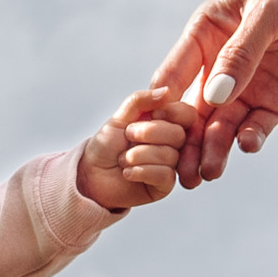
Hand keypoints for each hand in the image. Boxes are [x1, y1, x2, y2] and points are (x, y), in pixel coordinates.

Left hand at [77, 87, 198, 210]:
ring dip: (138, 155)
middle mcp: (171, 143)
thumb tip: (167, 91)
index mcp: (165, 123)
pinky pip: (165, 175)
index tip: (154, 114)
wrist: (91, 176)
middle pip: (179, 134)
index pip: (186, 114)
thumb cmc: (106, 147)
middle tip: (128, 136)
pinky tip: (127, 173)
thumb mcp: (119, 117)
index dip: (173, 112)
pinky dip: (141, 171)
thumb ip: (140, 101)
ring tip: (123, 159)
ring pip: (170, 156)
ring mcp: (170, 165)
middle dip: (149, 133)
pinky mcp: (164, 185)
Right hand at [151, 0, 277, 186]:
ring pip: (220, 125)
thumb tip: (214, 97)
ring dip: (212, 149)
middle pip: (193, 109)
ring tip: (207, 174)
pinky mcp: (274, 102)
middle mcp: (219, 64)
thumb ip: (241, 54)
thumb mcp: (269, 12)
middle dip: (184, 139)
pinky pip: (255, 126)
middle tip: (177, 168)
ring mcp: (246, 86)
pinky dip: (249, 139)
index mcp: (206, 33)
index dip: (162, 101)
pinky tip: (246, 145)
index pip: (174, 72)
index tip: (152, 128)